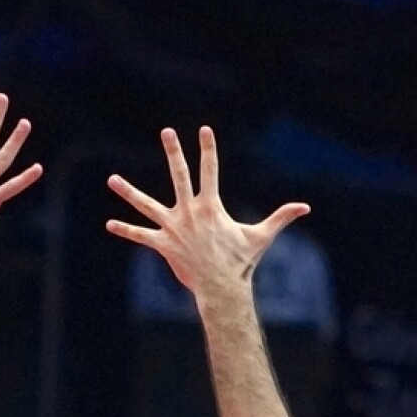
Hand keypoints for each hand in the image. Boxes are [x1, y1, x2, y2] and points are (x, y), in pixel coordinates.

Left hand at [106, 127, 309, 296]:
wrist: (222, 288)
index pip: (210, 170)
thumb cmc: (242, 261)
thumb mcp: (262, 236)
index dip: (208, 148)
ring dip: (128, 192)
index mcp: (211, 206)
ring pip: (147, 205)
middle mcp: (190, 212)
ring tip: (112, 179)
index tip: (203, 129)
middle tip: (166, 132)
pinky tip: (109, 224)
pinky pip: (141, 236)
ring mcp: (174, 228)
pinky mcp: (163, 245)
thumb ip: (282, 217)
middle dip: (173, 152)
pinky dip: (126, 231)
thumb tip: (306, 207)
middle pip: (179, 175)